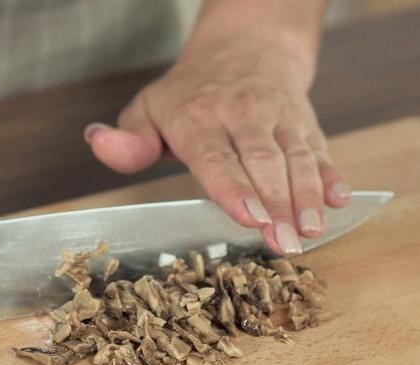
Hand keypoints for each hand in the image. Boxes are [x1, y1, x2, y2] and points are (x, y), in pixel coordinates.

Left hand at [85, 34, 349, 254]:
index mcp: (198, 119)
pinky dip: (331, 173)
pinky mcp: (303, 121)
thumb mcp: (149, 108)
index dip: (233, 189)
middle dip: (275, 205)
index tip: (248, 218)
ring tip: (313, 230)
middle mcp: (241, 116)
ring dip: (307, 196)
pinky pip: (319, 147)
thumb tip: (97, 141)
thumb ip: (128, 138)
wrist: (244, 47)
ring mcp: (277, 118)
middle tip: (286, 243)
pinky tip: (341, 198)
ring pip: (295, 157)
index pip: (216, 158)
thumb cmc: (190, 93)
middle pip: (261, 163)